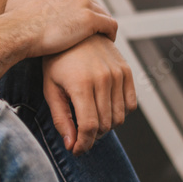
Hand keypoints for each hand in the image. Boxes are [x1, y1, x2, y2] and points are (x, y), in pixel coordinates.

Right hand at [5, 0, 117, 57]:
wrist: (16, 32)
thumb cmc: (15, 18)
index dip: (80, 10)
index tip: (78, 23)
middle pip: (93, 3)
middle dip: (92, 17)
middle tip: (91, 34)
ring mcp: (83, 2)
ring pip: (103, 14)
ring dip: (102, 26)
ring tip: (101, 40)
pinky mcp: (90, 19)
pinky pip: (110, 25)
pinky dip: (111, 33)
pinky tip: (107, 42)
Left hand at [42, 34, 136, 155]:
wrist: (73, 31)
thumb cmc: (56, 60)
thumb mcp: (50, 88)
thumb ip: (61, 118)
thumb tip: (71, 145)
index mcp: (81, 84)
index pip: (88, 126)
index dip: (83, 144)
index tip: (76, 150)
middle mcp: (103, 79)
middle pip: (105, 124)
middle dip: (91, 136)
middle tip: (80, 136)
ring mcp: (118, 74)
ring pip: (119, 118)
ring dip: (106, 126)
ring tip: (90, 120)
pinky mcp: (127, 71)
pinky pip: (131, 105)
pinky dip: (120, 113)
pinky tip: (104, 108)